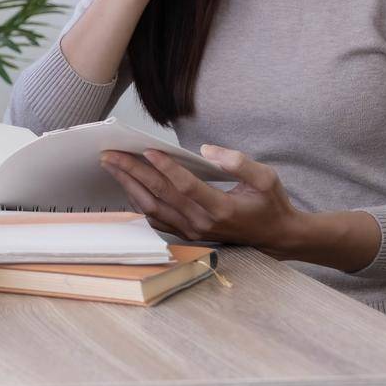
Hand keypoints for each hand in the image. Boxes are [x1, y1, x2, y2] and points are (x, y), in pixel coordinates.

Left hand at [100, 144, 301, 252]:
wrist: (274, 236)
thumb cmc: (270, 204)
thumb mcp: (266, 178)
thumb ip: (238, 162)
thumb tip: (206, 150)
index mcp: (222, 208)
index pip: (186, 186)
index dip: (166, 168)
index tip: (148, 150)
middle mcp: (203, 223)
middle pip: (161, 195)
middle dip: (133, 172)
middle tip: (111, 154)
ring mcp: (192, 231)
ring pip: (152, 208)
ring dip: (129, 186)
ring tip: (111, 166)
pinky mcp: (187, 233)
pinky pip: (156, 219)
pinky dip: (138, 201)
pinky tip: (127, 184)